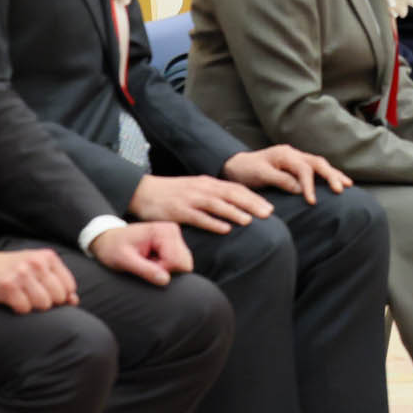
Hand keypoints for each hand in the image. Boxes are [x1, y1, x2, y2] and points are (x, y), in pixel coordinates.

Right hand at [0, 247, 77, 313]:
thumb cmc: (11, 271)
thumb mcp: (37, 270)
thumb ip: (57, 283)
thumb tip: (74, 301)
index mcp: (48, 257)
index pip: (69, 287)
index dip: (60, 297)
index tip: (46, 295)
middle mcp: (37, 263)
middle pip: (58, 297)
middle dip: (46, 302)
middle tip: (30, 296)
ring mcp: (22, 273)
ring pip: (43, 304)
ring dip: (32, 306)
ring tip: (21, 297)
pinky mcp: (8, 286)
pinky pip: (24, 308)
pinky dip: (18, 309)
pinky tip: (10, 300)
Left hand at [88, 221, 191, 285]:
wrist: (107, 239)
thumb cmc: (112, 248)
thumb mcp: (124, 260)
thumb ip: (145, 270)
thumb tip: (166, 281)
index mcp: (164, 232)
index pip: (178, 262)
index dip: (162, 270)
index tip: (144, 266)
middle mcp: (173, 231)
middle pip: (184, 263)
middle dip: (165, 270)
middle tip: (145, 264)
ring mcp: (174, 236)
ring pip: (182, 263)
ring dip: (165, 269)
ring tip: (147, 262)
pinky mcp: (173, 242)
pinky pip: (178, 262)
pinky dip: (165, 266)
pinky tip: (151, 261)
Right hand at [128, 173, 272, 234]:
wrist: (143, 192)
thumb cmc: (173, 193)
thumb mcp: (196, 189)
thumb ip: (214, 195)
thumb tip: (236, 204)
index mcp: (208, 183)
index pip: (236, 188)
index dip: (254, 198)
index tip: (269, 207)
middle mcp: (202, 189)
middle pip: (231, 195)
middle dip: (251, 204)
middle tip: (268, 214)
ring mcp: (190, 200)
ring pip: (217, 204)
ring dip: (234, 212)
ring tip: (250, 220)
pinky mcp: (179, 211)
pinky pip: (198, 217)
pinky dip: (212, 223)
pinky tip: (224, 229)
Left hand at [224, 143, 349, 202]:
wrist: (235, 165)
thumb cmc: (245, 170)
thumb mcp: (260, 175)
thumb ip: (280, 180)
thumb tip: (300, 188)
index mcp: (285, 154)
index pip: (304, 169)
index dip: (310, 185)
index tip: (312, 201)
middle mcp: (293, 153)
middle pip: (318, 162)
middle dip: (331, 175)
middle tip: (340, 189)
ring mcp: (296, 157)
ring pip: (320, 163)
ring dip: (333, 174)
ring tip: (347, 185)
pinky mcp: (295, 165)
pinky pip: (315, 168)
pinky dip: (327, 174)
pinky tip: (336, 181)